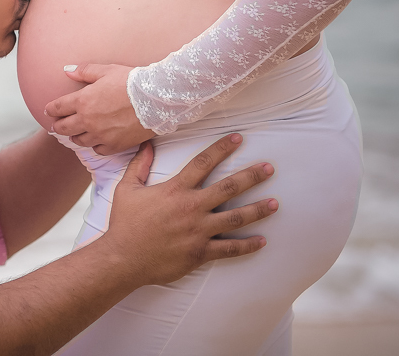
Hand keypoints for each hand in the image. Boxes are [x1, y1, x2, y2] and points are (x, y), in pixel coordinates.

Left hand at [45, 63, 152, 154]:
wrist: (155, 99)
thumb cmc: (131, 81)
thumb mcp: (106, 70)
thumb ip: (84, 71)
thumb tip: (67, 71)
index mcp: (83, 101)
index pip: (58, 107)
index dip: (51, 109)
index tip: (49, 111)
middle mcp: (88, 120)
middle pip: (64, 128)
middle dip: (58, 125)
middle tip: (57, 125)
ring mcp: (100, 135)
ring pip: (79, 141)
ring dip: (75, 136)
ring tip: (76, 133)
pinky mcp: (114, 145)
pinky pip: (98, 150)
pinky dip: (95, 146)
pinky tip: (96, 140)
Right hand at [99, 134, 276, 286]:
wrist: (123, 259)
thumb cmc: (124, 223)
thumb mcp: (126, 189)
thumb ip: (138, 165)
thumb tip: (146, 144)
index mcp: (175, 190)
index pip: (203, 163)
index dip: (221, 149)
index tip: (238, 138)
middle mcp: (191, 208)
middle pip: (228, 188)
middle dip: (251, 177)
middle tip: (269, 169)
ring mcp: (198, 231)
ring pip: (235, 218)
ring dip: (257, 210)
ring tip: (275, 203)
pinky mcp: (200, 253)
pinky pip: (230, 249)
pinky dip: (247, 245)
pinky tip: (262, 240)